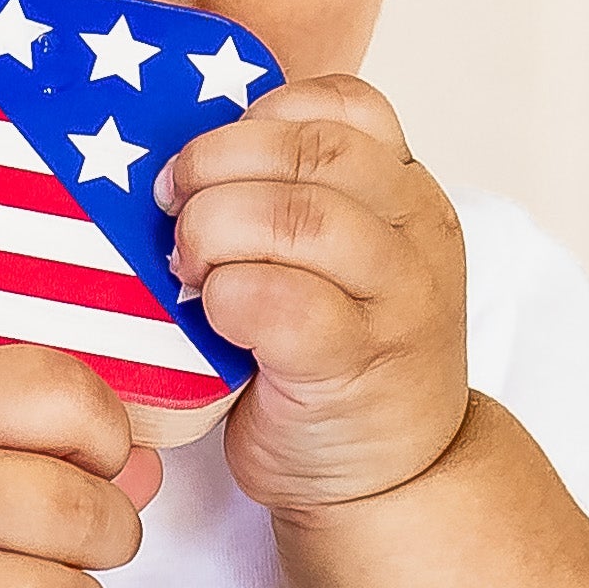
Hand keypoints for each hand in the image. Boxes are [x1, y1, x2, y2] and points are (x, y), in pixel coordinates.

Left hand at [161, 75, 467, 520]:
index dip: (262, 115)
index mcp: (405, 190)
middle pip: (313, 150)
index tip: (214, 159)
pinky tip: (212, 316)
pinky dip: (228, 296)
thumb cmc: (334, 357)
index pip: (345, 105)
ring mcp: (396, 300)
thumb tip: (175, 155)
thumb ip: (288, 196)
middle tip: (172, 205)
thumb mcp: (334, 257)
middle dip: (217, 164)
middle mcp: (416, 234)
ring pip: (300, 216)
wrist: (391, 482)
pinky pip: (282, 301)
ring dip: (215, 229)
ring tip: (187, 267)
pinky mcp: (355, 365)